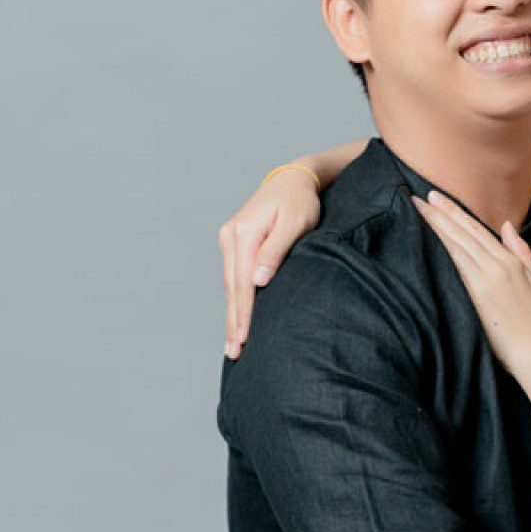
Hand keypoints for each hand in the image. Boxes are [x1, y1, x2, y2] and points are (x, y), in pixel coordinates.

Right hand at [219, 164, 321, 357]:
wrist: (294, 179)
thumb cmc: (300, 201)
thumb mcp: (295, 223)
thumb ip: (276, 250)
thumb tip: (258, 280)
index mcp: (244, 232)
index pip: (242, 281)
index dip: (243, 312)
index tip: (243, 338)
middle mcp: (231, 235)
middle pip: (232, 287)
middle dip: (233, 321)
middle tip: (234, 352)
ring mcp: (230, 239)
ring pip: (230, 284)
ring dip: (231, 314)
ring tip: (233, 344)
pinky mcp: (235, 242)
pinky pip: (233, 277)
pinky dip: (235, 299)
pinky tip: (236, 317)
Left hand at [413, 192, 530, 375]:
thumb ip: (522, 251)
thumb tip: (508, 226)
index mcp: (510, 261)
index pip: (475, 229)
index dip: (454, 211)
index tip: (436, 198)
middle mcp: (496, 266)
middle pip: (462, 232)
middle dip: (439, 212)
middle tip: (417, 197)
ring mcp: (486, 280)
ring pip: (456, 245)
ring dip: (435, 225)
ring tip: (417, 210)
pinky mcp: (477, 296)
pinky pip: (455, 267)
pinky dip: (441, 250)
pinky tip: (426, 240)